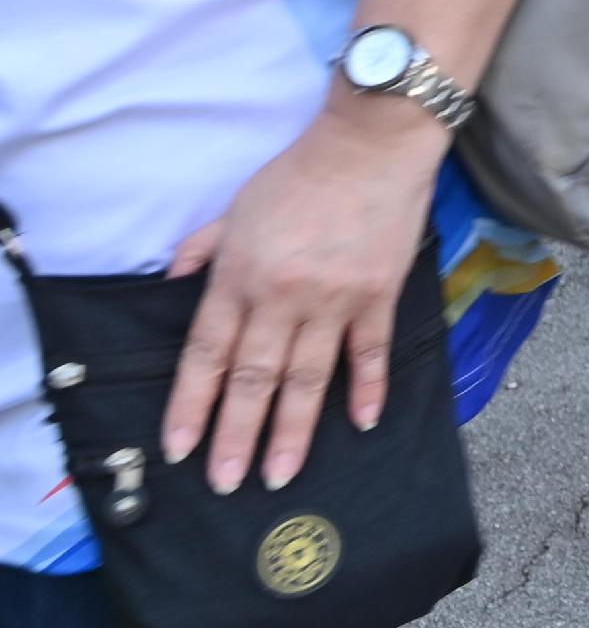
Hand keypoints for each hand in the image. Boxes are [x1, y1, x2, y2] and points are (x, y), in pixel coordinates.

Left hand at [161, 101, 441, 494]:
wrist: (372, 144)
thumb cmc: (299, 173)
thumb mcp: (235, 207)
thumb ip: (201, 249)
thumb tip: (172, 281)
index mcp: (239, 277)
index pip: (207, 355)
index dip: (191, 405)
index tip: (180, 449)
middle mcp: (282, 297)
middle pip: (254, 380)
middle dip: (238, 436)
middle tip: (228, 483)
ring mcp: (334, 299)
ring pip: (308, 378)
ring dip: (293, 431)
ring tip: (282, 475)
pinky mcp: (378, 294)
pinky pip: (370, 351)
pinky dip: (367, 389)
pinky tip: (361, 423)